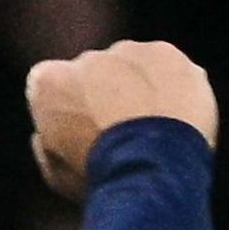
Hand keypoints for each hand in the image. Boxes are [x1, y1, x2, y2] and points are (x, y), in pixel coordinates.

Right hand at [31, 42, 219, 201]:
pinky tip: (180, 116)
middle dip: (107, 94)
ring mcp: (127, 53)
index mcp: (48, 81)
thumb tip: (49, 133)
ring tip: (157, 126)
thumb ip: (48, 141)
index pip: (53, 85)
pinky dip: (175, 87)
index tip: (85, 131)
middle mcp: (85, 58)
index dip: (70, 109)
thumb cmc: (100, 176)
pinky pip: (169, 68)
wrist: (150, 169)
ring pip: (133, 66)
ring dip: (141, 87)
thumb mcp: (56, 171)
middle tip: (126, 131)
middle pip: (95, 72)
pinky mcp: (165, 55)